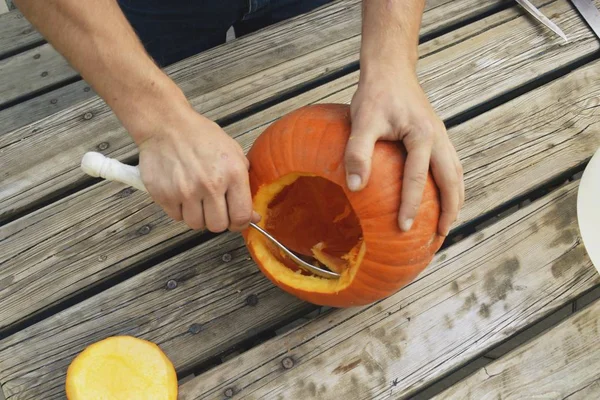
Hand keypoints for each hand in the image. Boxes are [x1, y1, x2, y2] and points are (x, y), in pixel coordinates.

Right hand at [134, 103, 259, 231]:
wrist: (166, 125)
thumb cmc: (201, 137)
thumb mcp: (233, 152)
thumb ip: (245, 185)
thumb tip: (253, 216)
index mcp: (232, 173)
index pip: (241, 216)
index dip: (240, 222)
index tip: (236, 219)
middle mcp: (210, 185)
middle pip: (218, 226)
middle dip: (218, 219)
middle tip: (214, 207)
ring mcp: (185, 191)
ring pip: (196, 224)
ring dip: (198, 216)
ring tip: (196, 197)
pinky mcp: (164, 195)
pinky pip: (176, 217)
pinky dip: (180, 210)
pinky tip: (181, 192)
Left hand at [345, 66, 463, 235]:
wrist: (390, 69)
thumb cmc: (376, 94)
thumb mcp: (363, 121)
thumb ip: (358, 153)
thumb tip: (355, 187)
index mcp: (422, 136)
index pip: (418, 178)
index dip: (412, 205)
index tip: (404, 229)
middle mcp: (439, 138)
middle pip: (452, 181)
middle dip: (448, 211)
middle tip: (439, 237)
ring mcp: (441, 137)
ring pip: (456, 175)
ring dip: (454, 200)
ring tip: (446, 224)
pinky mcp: (437, 137)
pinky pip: (450, 166)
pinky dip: (450, 186)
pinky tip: (439, 197)